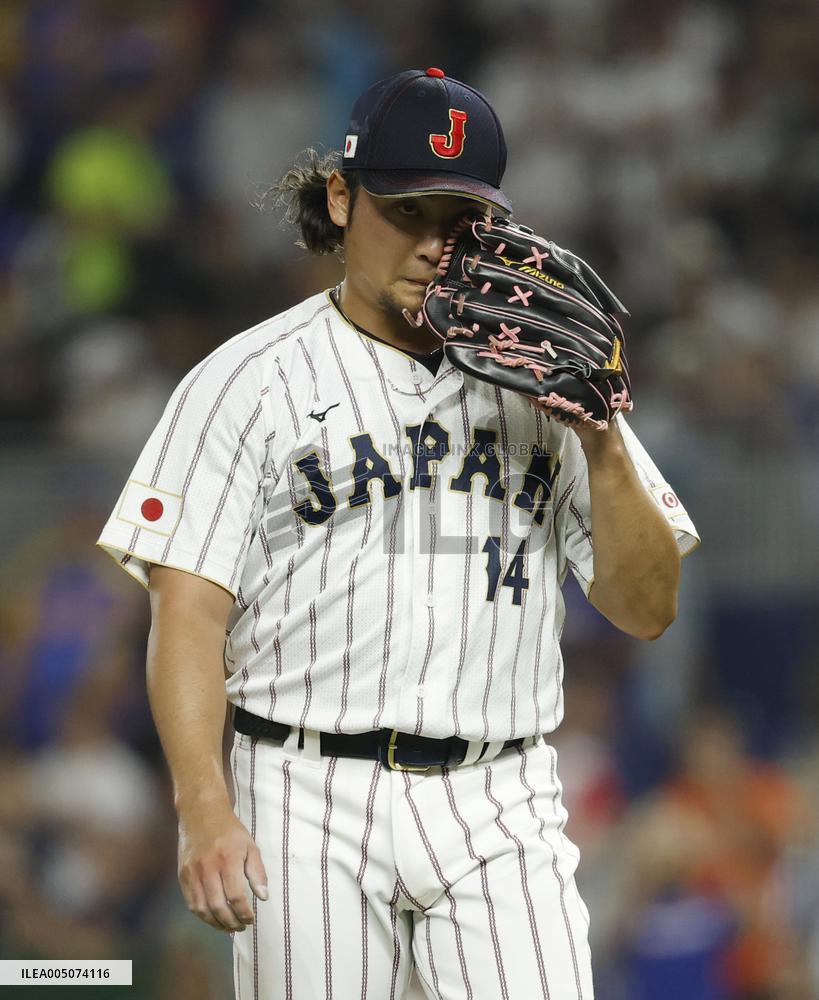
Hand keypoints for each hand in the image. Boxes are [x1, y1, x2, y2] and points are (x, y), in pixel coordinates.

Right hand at [177, 801, 268, 932]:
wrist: (201, 814)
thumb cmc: (230, 831)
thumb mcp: (250, 846)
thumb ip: (257, 872)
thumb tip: (263, 897)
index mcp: (228, 859)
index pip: (236, 896)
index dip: (244, 912)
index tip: (251, 919)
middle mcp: (208, 868)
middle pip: (218, 906)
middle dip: (231, 922)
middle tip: (241, 926)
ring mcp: (192, 873)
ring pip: (202, 909)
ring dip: (216, 923)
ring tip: (228, 927)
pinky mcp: (182, 876)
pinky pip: (191, 902)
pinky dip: (202, 915)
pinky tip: (213, 918)